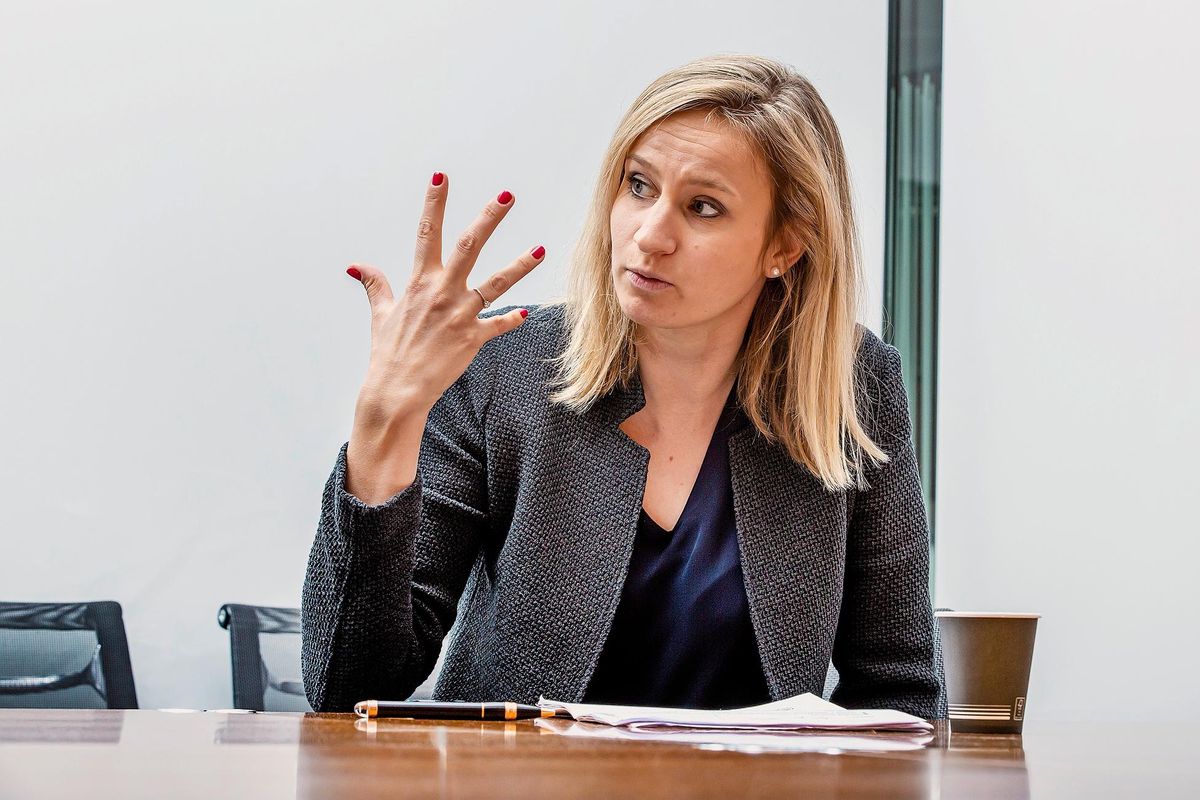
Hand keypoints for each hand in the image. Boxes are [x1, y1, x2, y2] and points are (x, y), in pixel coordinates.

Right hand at [349, 173, 545, 417]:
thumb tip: (357, 266)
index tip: (441, 176)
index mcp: (419, 282)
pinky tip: (525, 313)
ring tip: (540, 251)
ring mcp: (460, 315)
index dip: (433, 203)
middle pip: (468, 246)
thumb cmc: (388, 352)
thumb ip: (376, 286)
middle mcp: (442, 293)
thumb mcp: (380, 315)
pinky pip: (498, 325)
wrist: (396, 390)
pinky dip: (512, 320)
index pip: (427, 233)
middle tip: (506, 196)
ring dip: (520, 266)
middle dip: (488, 219)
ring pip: (496, 283)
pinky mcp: (473, 339)